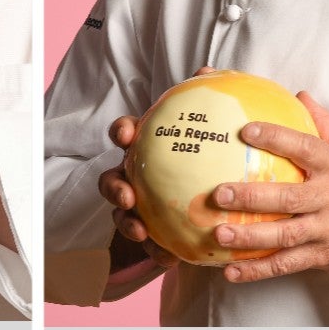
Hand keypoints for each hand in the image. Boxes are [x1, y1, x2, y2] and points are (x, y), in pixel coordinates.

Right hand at [98, 66, 221, 269]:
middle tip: (127, 194)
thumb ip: (207, 98)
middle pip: (112, 177)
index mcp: (148, 147)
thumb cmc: (209, 154)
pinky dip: (156, 251)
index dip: (122, 132)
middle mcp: (136, 175)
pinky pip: (149, 245)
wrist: (216, 199)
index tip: (127, 136)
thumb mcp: (213, 126)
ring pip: (121, 215)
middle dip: (113, 186)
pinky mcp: (152, 234)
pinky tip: (171, 258)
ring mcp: (139, 205)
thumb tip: (206, 70)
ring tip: (141, 231)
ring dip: (126, 223)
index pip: (127, 133)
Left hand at [212, 91, 328, 282]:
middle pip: (288, 198)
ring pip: (285, 236)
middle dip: (252, 196)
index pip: (305, 148)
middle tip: (219, 193)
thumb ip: (322, 125)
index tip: (247, 130)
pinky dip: (258, 271)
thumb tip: (299, 94)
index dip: (277, 138)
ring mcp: (325, 230)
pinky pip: (287, 265)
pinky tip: (230, 271)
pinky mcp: (321, 256)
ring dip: (250, 238)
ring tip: (219, 234)